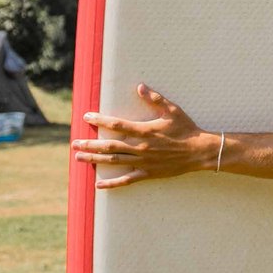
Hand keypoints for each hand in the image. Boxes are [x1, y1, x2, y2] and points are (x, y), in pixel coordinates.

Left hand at [71, 84, 214, 188]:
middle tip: (74, 143)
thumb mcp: (172, 110)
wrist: (199, 151)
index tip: (87, 117)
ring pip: (113, 161)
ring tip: (78, 157)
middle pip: (109, 145)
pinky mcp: (147, 173)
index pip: (117, 124)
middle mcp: (140, 147)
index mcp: (145, 131)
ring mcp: (143, 162)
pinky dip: (112, 183)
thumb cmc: (186, 128)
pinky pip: (126, 179)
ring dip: (94, 159)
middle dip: (90, 143)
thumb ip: (155, 99)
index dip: (100, 120)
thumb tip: (140, 87)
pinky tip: (98, 185)